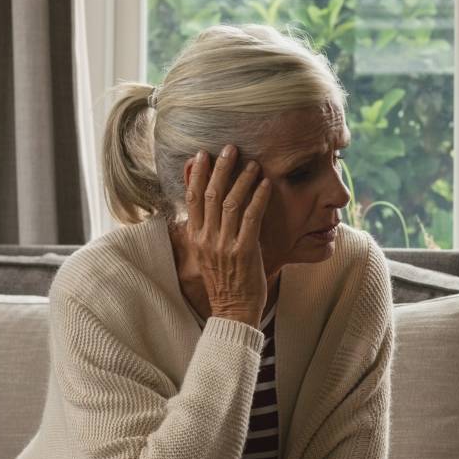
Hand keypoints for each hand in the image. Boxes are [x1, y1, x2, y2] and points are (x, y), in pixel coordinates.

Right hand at [185, 144, 270, 323]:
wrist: (232, 309)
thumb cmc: (225, 281)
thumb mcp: (208, 253)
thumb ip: (208, 230)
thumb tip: (210, 206)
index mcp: (196, 237)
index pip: (193, 197)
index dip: (198, 174)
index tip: (203, 154)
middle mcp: (207, 238)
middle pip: (211, 194)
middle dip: (221, 168)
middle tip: (230, 148)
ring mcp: (225, 244)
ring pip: (231, 202)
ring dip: (243, 179)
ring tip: (253, 163)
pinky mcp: (245, 250)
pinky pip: (252, 218)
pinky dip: (259, 197)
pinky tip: (265, 184)